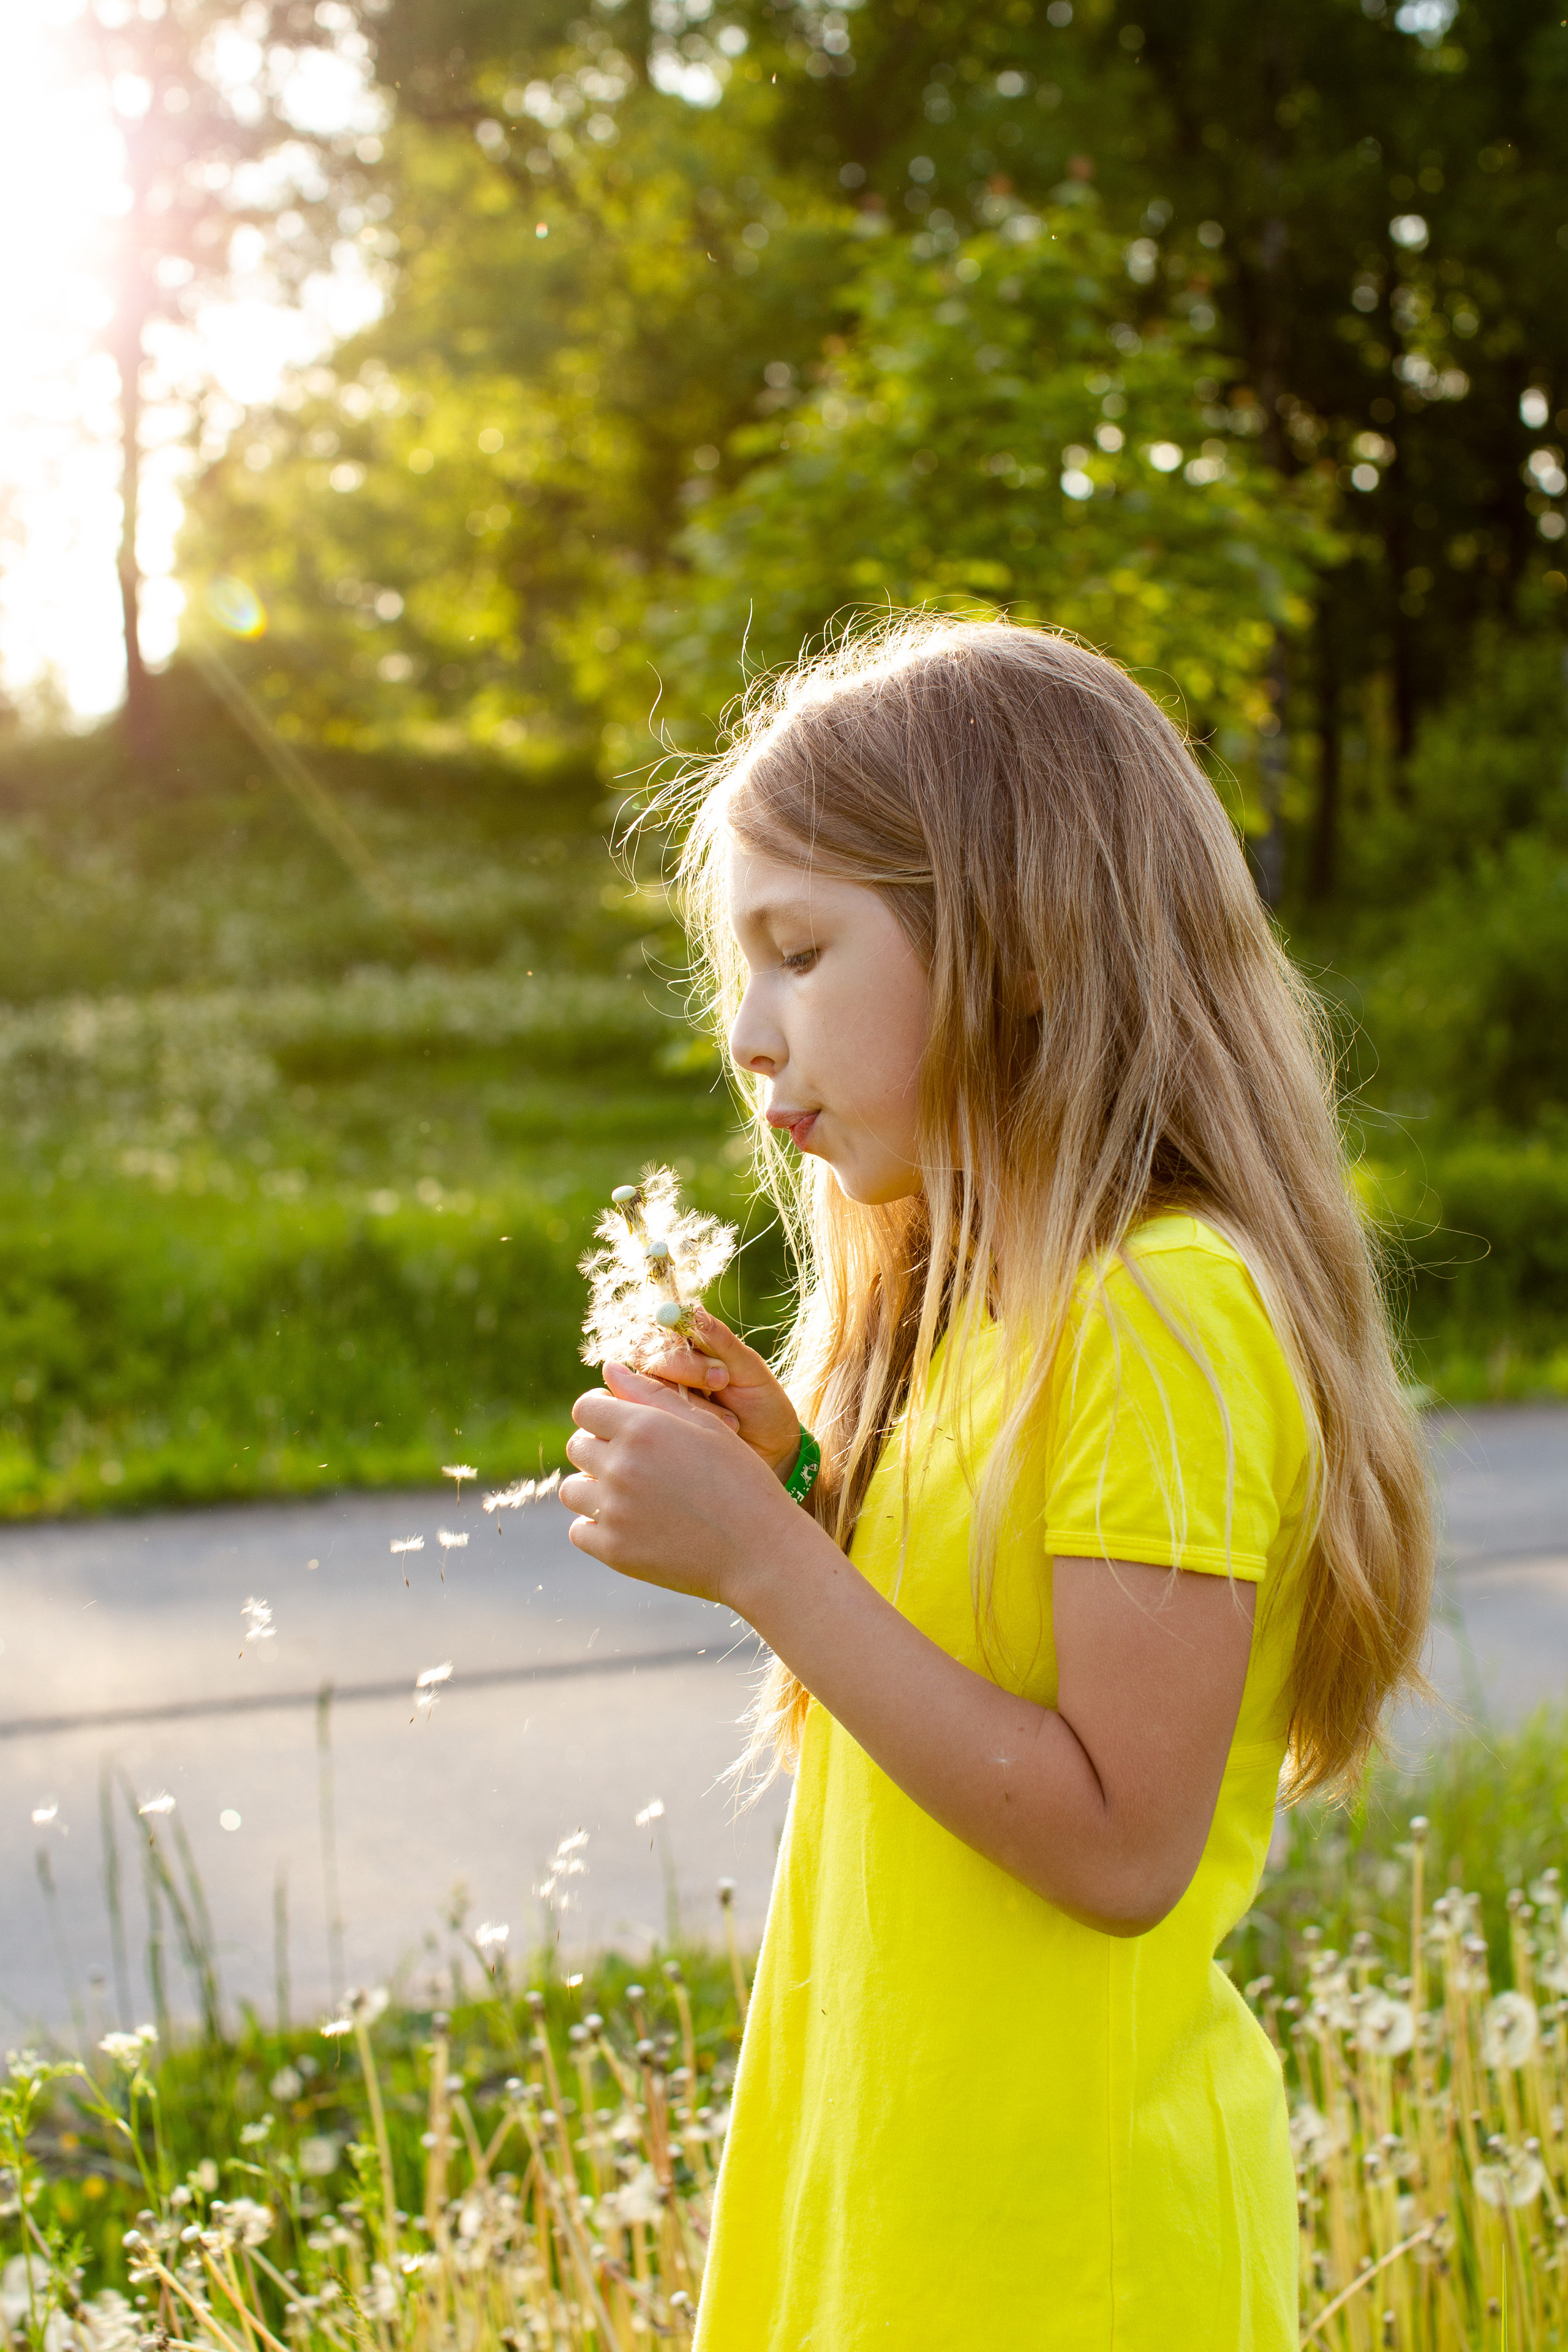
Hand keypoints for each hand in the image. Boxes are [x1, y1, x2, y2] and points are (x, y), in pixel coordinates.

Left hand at [559, 1383, 801, 1607]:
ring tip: (631, 1495)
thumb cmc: (739, 1480)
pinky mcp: (613, 1550)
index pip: (586, 1409)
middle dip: (599, 1448)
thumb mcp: (706, 1426)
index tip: (620, 1424)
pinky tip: (631, 1524)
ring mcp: (614, 1511)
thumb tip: (610, 1369)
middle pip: (578, 1447)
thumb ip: (653, 1395)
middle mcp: (621, 1466)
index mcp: (642, 1428)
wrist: (759, 1550)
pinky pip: (579, 1530)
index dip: (602, 1413)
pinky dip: (597, 1526)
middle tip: (636, 1462)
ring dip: (594, 1488)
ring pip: (572, 1490)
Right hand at [634, 1307, 801, 1476]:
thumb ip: (720, 1341)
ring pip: (652, 1387)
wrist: (771, 1451)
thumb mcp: (749, 1369)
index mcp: (690, 1345)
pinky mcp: (658, 1425)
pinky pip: (655, 1417)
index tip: (717, 1365)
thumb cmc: (761, 1404)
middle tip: (722, 1381)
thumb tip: (693, 1310)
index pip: (662, 1327)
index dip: (682, 1342)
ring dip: (694, 1402)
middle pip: (648, 1354)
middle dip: (687, 1368)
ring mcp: (660, 1398)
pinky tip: (721, 1433)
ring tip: (731, 1419)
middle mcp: (668, 1368)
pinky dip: (691, 1424)